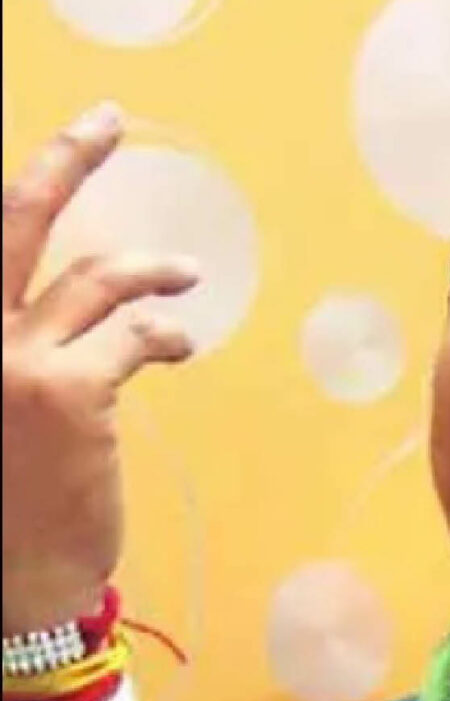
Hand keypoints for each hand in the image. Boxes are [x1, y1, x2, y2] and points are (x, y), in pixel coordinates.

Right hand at [2, 102, 199, 634]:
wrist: (5, 582)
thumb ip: (10, 340)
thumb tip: (66, 292)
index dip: (27, 190)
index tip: (65, 150)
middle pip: (13, 216)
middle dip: (66, 157)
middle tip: (106, 118)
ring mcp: (10, 359)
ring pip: (95, 276)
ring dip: (150, 269)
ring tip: (182, 276)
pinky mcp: (70, 393)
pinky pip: (135, 335)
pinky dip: (165, 330)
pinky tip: (179, 342)